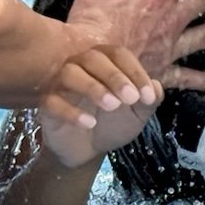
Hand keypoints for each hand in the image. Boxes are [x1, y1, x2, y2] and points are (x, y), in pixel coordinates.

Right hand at [39, 46, 164, 166]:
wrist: (89, 150)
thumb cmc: (114, 124)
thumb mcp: (137, 114)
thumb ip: (150, 101)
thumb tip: (157, 87)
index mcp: (106, 62)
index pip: (119, 54)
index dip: (136, 72)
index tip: (149, 96)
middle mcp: (81, 66)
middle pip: (94, 58)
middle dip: (115, 77)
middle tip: (131, 99)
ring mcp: (61, 84)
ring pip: (70, 73)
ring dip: (92, 87)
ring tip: (112, 106)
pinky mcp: (47, 104)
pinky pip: (52, 101)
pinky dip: (71, 111)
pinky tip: (89, 123)